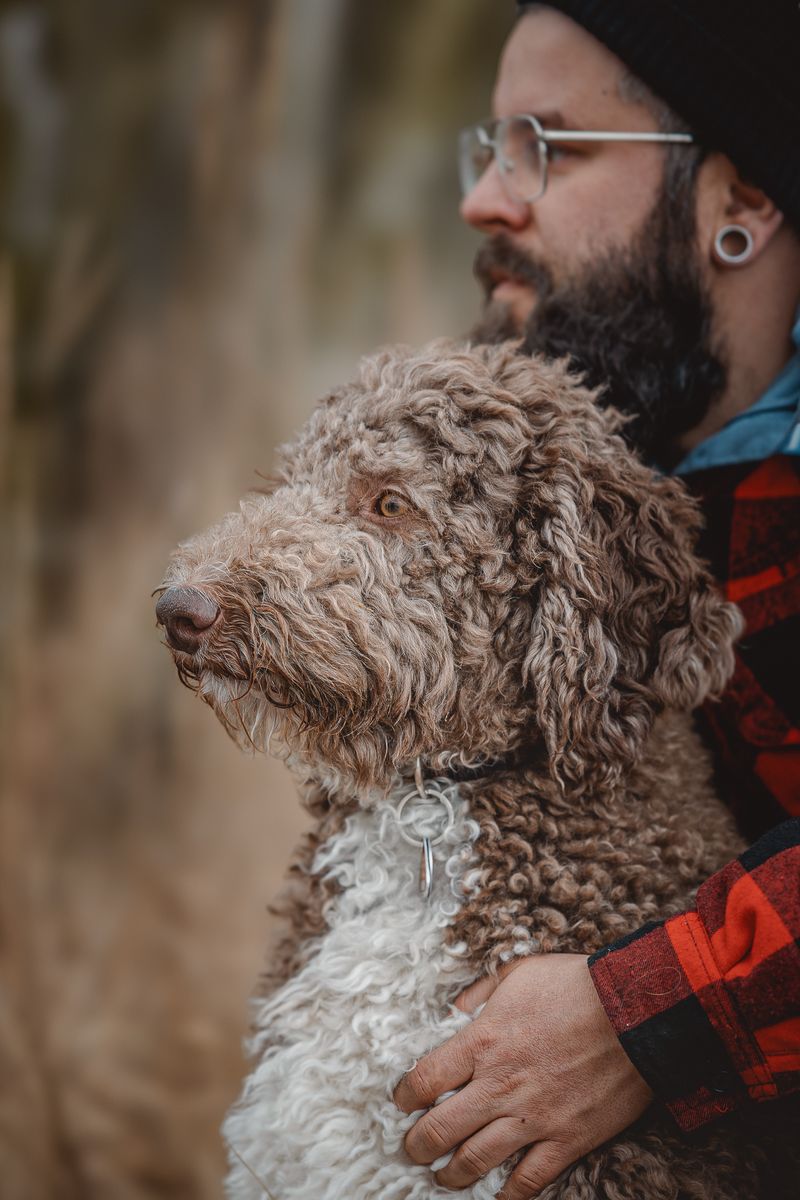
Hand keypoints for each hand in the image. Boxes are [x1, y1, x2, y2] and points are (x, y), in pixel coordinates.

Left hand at [393, 954, 652, 1198]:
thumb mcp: (519, 971)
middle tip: (412, 1150)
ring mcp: (533, 1117)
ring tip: (443, 1177)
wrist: (637, 1012)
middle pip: (440, 1128)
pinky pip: (529, 1180)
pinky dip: (508, 1196)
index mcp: (482, 1042)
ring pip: (476, 1160)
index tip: (401, 1101)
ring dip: (452, 1173)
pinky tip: (496, 1199)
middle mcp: (499, 1085)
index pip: (424, 1079)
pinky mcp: (567, 1139)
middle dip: (418, 1145)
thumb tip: (458, 1006)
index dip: (404, 1095)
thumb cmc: (577, 985)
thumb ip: (482, 991)